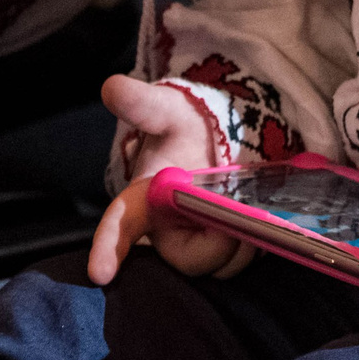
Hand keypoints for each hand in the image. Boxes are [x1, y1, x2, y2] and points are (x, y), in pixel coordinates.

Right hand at [87, 75, 253, 282]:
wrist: (224, 140)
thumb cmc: (187, 127)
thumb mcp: (168, 110)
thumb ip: (142, 103)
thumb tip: (111, 86)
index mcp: (145, 200)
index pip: (121, 226)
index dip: (108, 249)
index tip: (99, 272)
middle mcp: (167, 229)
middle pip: (188, 258)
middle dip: (216, 242)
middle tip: (238, 212)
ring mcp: (196, 243)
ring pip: (219, 264)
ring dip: (241, 242)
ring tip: (251, 209)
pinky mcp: (223, 251)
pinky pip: (238, 263)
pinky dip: (254, 247)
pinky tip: (259, 222)